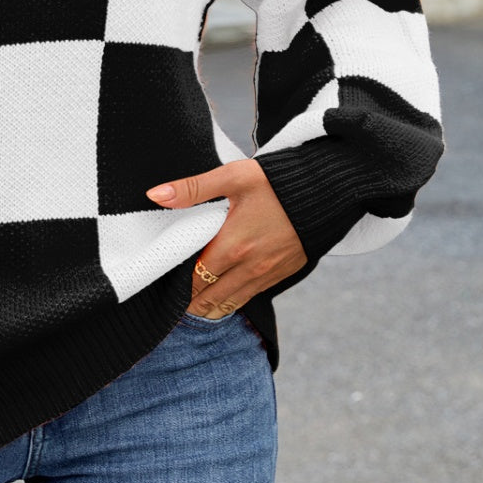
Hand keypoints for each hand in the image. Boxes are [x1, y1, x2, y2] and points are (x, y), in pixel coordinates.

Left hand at [146, 157, 306, 316]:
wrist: (326, 190)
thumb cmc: (277, 181)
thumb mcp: (232, 177)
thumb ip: (192, 188)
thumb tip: (156, 195)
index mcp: (233, 245)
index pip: (195, 278)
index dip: (178, 285)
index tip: (166, 282)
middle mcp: (250, 266)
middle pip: (210, 298)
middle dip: (191, 301)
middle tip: (174, 300)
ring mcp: (267, 274)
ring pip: (231, 303)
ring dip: (210, 306)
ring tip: (193, 304)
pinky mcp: (282, 274)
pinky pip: (250, 296)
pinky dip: (233, 299)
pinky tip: (223, 294)